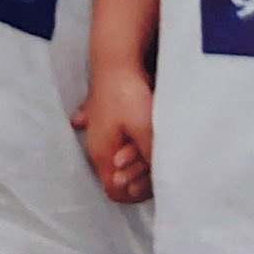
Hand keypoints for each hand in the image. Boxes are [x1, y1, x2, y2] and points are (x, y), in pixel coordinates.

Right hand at [77, 70, 154, 204]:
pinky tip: (130, 137)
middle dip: (138, 176)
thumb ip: (150, 159)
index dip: (135, 195)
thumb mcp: (145, 131)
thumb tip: (158, 178)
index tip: (156, 184)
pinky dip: (126, 141)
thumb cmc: (128, 95)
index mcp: (102, 153)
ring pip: (117, 155)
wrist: (115, 58)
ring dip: (135, 157)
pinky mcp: (103, 113)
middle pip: (116, 174)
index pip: (114, 191)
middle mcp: (95, 144)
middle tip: (156, 165)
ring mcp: (97, 127)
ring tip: (149, 146)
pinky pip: (114, 135)